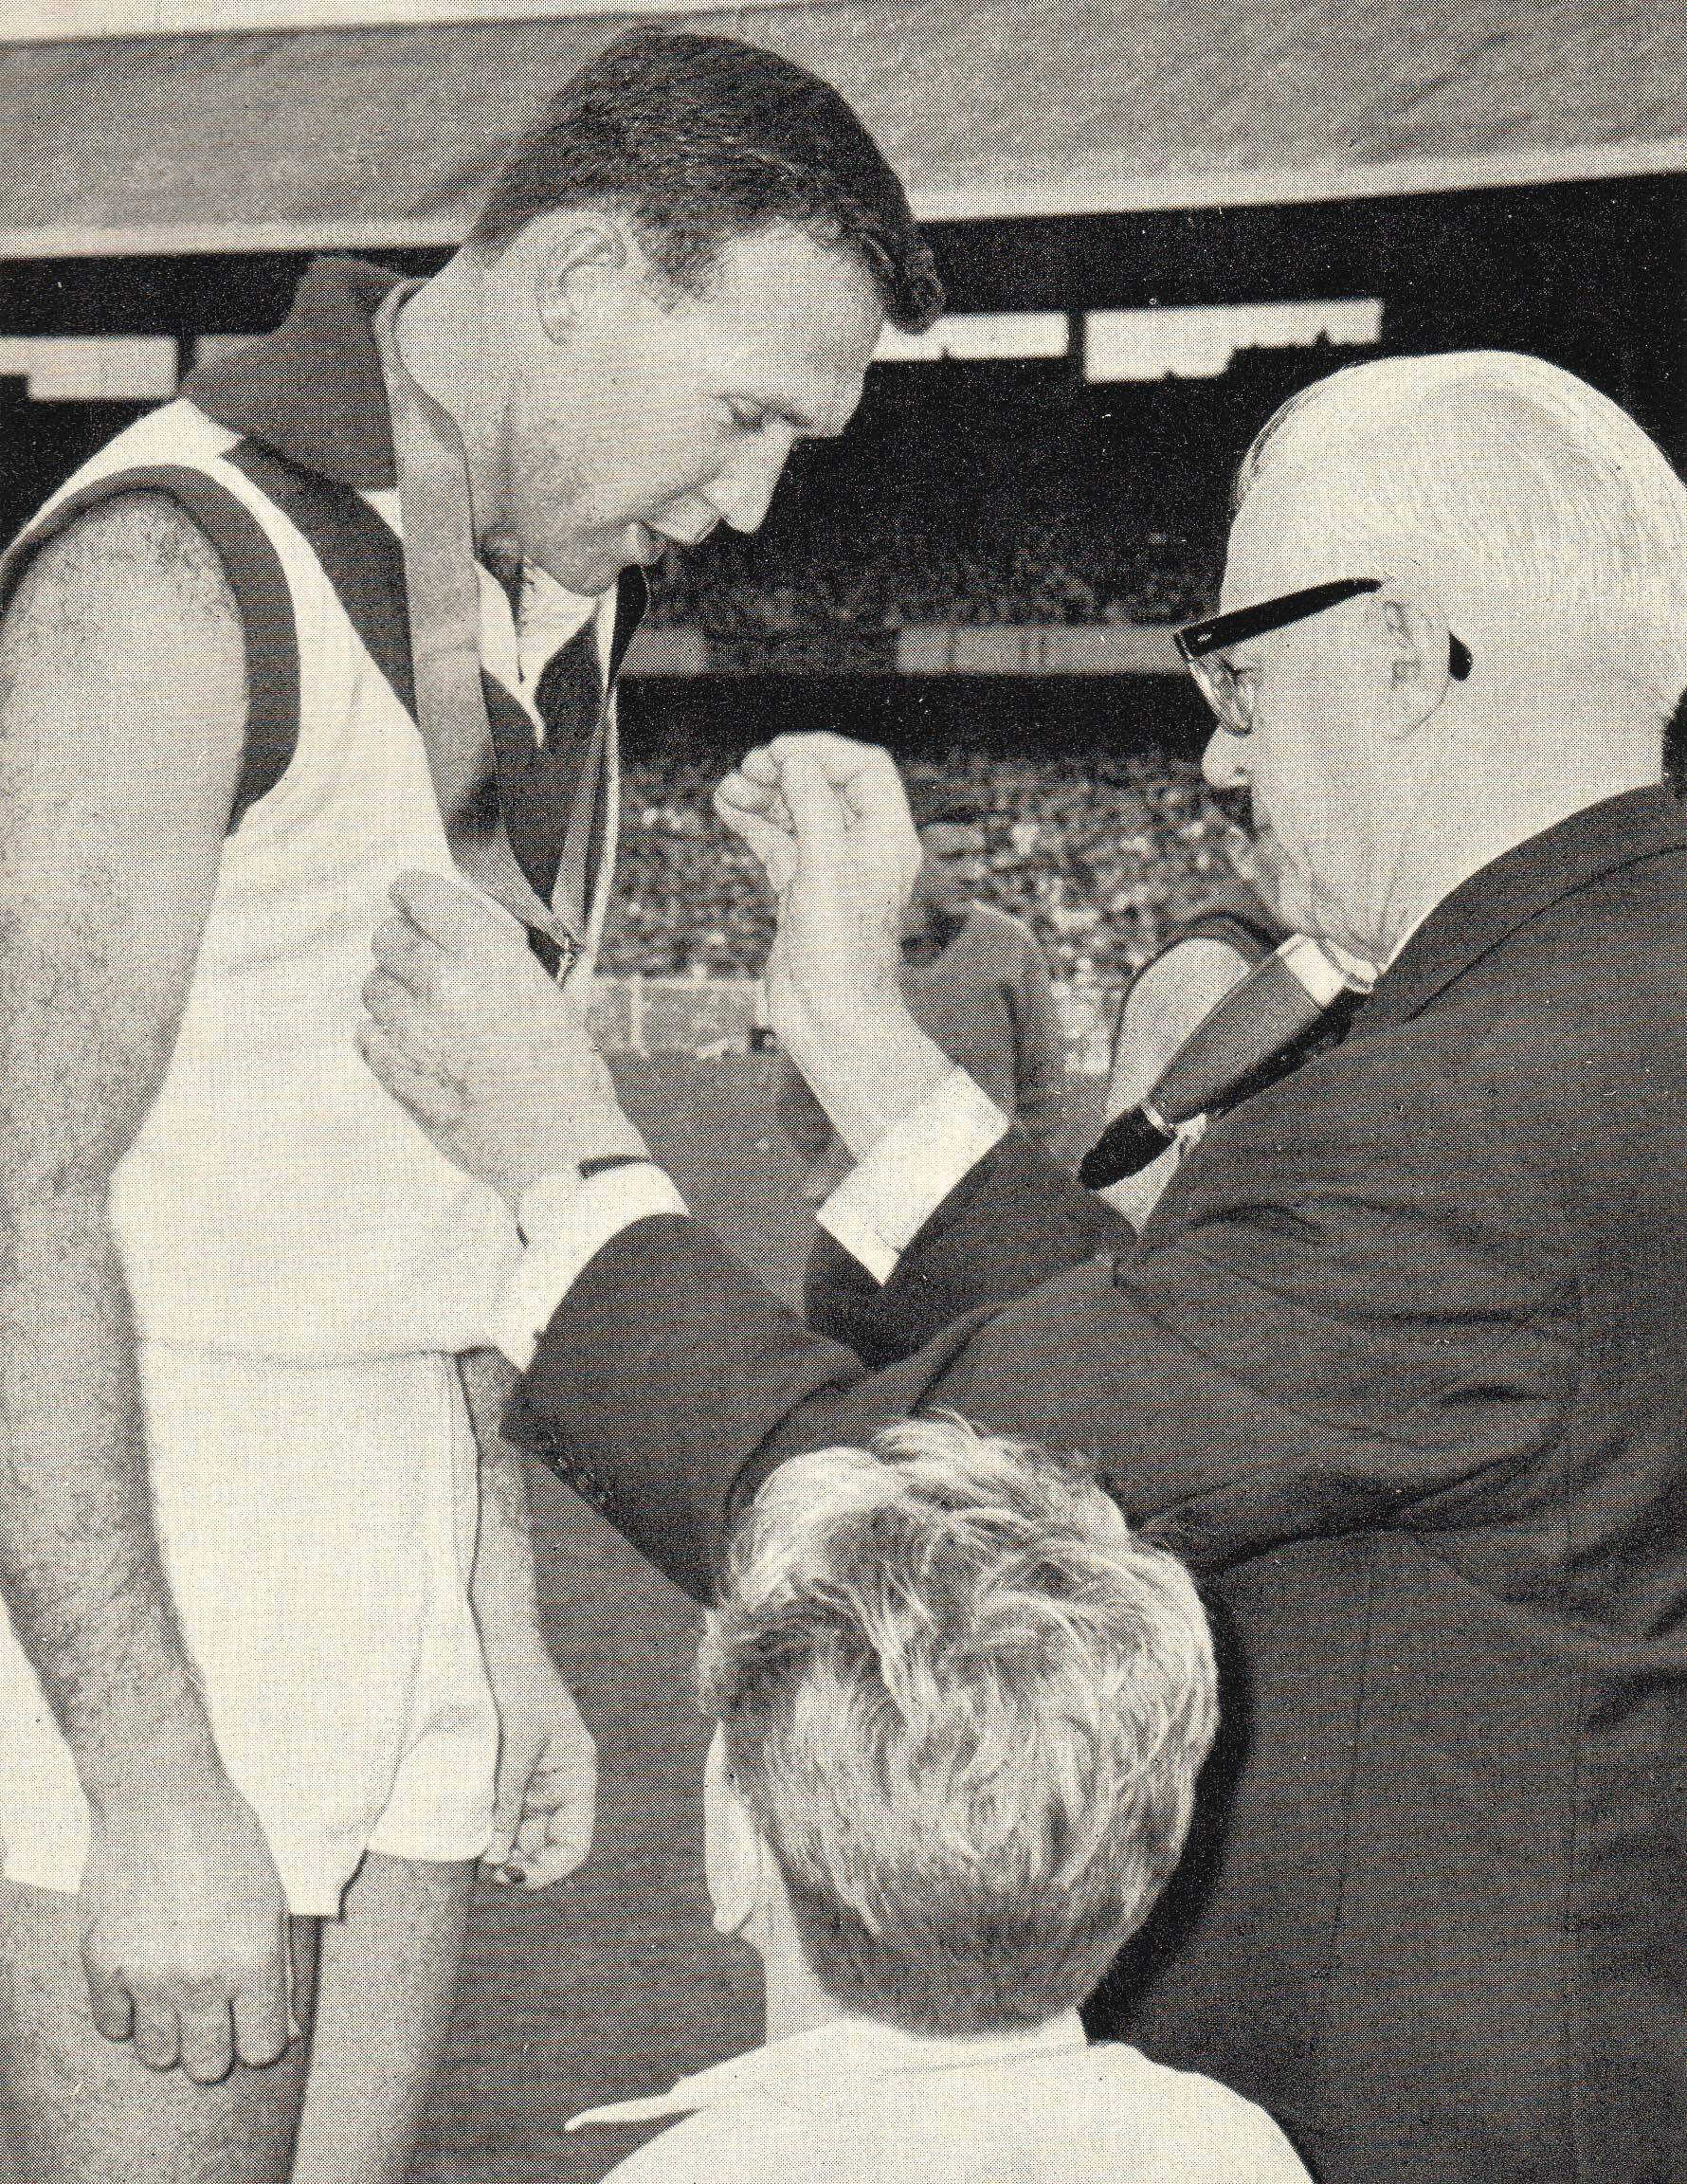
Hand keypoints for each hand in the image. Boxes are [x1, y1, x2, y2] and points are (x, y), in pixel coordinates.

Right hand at [80, 1765, 297, 2083]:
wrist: (162, 1795)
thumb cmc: (229, 1837)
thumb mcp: (273, 1897)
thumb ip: (280, 1965)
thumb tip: (287, 2026)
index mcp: (253, 1959)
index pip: (262, 2050)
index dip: (259, 2036)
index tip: (251, 2017)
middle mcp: (202, 1978)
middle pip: (207, 2066)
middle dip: (214, 2044)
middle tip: (210, 2011)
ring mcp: (147, 1975)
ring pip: (158, 2056)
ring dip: (169, 2033)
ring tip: (173, 1995)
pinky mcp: (103, 1963)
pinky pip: (113, 2027)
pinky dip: (126, 2012)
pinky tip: (139, 1979)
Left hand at [358, 873, 644, 1205]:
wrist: (563, 1150)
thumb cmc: (569, 1073)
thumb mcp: (548, 994)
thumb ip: (498, 957)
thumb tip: (463, 932)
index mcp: (487, 955)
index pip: (417, 894)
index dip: (414, 895)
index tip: (416, 901)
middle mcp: (442, 985)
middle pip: (386, 937)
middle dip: (403, 942)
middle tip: (425, 959)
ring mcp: (413, 1032)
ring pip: (372, 987)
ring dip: (393, 990)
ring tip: (426, 1010)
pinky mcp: (396, 1075)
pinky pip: (367, 1036)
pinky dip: (383, 1034)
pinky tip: (412, 1044)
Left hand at [481, 1638, 596, 1890]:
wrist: (498, 1636)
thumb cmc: (518, 1680)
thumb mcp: (517, 1744)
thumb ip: (509, 1801)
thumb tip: (496, 1860)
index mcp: (577, 1774)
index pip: (574, 1845)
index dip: (545, 1871)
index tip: (506, 1877)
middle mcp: (558, 1783)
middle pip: (544, 1846)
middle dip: (514, 1863)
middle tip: (476, 1871)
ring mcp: (531, 1778)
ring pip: (518, 1834)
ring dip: (495, 1847)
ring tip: (465, 1852)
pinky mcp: (506, 1770)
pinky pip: (500, 1812)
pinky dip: (484, 1825)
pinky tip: (463, 1829)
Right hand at [714, 733, 920, 1051]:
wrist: (831, 1016)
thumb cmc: (840, 948)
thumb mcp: (825, 864)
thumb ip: (812, 806)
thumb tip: (795, 763)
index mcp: (888, 837)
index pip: (864, 770)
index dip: (822, 752)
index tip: (780, 754)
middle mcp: (864, 849)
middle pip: (827, 787)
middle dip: (787, 772)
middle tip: (750, 768)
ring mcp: (832, 869)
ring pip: (799, 814)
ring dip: (765, 795)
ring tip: (729, 788)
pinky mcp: (804, 891)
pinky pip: (780, 843)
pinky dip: (756, 823)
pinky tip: (728, 808)